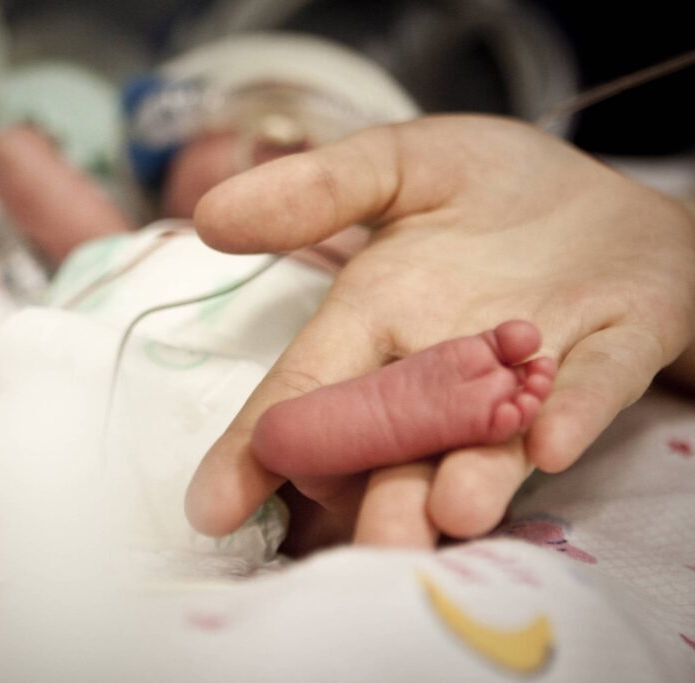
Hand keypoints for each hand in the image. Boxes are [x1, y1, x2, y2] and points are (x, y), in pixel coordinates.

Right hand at [184, 114, 694, 550]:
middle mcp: (444, 367)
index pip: (306, 393)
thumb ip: (317, 190)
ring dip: (473, 475)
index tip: (212, 507)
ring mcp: (533, 368)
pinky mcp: (618, 346)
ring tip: (450, 512)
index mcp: (378, 320)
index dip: (257, 448)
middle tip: (364, 547)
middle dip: (378, 499)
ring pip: (492, 439)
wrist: (606, 191)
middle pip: (397, 444)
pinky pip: (596, 385)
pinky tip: (553, 444)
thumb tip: (207, 215)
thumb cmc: (491, 189)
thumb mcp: (398, 164)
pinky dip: (573, 412)